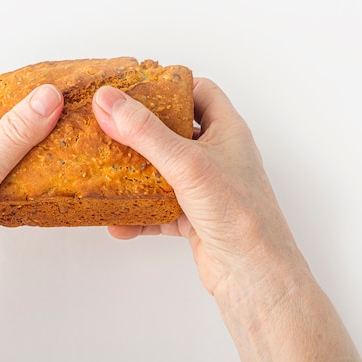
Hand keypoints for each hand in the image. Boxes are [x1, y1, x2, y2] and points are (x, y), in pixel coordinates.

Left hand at [0, 80, 63, 301]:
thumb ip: (15, 132)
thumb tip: (47, 98)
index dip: (1, 88)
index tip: (35, 88)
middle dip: (21, 122)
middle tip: (55, 115)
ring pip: (4, 159)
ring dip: (28, 155)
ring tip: (60, 144)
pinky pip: (11, 188)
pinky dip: (28, 184)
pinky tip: (49, 180)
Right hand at [92, 79, 361, 361]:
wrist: (254, 275)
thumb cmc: (239, 214)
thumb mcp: (187, 163)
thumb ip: (146, 132)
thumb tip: (108, 100)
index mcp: (227, 130)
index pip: (200, 91)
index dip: (168, 86)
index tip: (134, 88)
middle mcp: (218, 155)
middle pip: (175, 131)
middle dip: (142, 131)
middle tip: (110, 127)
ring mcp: (206, 188)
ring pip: (164, 171)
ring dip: (136, 175)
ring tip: (107, 173)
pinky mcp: (194, 217)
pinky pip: (159, 209)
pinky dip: (139, 215)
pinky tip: (119, 224)